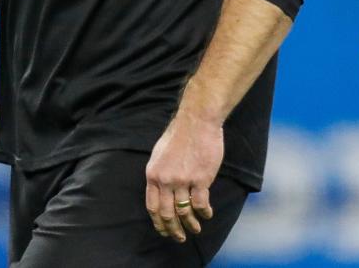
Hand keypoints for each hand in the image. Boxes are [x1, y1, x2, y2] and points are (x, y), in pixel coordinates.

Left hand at [144, 114, 221, 242]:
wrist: (196, 122)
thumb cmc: (178, 135)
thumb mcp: (159, 154)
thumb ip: (159, 173)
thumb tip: (160, 190)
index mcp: (152, 174)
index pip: (152, 207)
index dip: (158, 223)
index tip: (164, 231)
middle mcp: (165, 180)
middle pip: (166, 214)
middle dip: (173, 230)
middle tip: (179, 238)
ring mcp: (182, 180)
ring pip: (184, 212)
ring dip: (191, 225)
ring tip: (195, 230)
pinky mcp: (200, 179)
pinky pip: (200, 204)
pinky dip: (204, 213)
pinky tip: (207, 214)